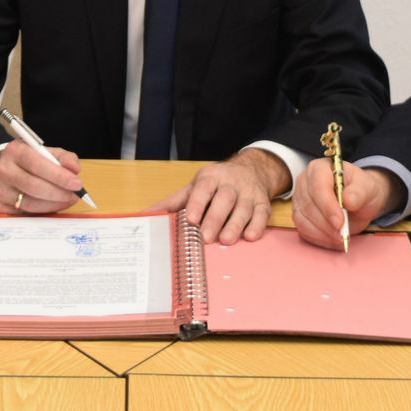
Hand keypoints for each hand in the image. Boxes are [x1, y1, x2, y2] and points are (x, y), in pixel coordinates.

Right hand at [0, 139, 83, 214]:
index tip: (77, 183)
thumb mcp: (45, 153)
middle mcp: (2, 169)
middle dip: (58, 193)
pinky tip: (51, 207)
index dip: (58, 175)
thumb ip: (63, 158)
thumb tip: (75, 169)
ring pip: (29, 203)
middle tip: (74, 196)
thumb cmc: (28, 162)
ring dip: (53, 204)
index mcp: (15, 151)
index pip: (37, 164)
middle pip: (33, 186)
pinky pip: (23, 214)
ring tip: (66, 201)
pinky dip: (41, 212)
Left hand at [150, 149, 288, 244]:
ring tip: (226, 240)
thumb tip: (147, 214)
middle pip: (224, 199)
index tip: (192, 218)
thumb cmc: (217, 183)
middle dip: (215, 218)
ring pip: (244, 208)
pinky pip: (262, 214)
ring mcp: (248, 193)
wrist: (252, 170)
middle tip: (207, 237)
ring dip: (235, 224)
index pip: (204, 188)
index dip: (198, 202)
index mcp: (211, 178)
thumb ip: (174, 202)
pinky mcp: (263, 203)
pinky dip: (257, 225)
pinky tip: (250, 236)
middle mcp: (231, 183)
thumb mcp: (195, 187)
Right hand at [292, 160, 402, 249]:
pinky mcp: (299, 215)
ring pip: (303, 219)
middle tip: (342, 235)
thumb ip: (359, 192)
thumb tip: (348, 200)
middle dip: (326, 224)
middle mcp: (305, 181)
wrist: (358, 200)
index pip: (318, 186)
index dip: (327, 206)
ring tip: (340, 238)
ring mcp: (299, 199)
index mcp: (320, 168)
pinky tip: (333, 240)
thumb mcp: (367, 187)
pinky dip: (318, 238)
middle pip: (309, 205)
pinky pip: (303, 230)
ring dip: (322, 233)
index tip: (340, 223)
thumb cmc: (361, 190)